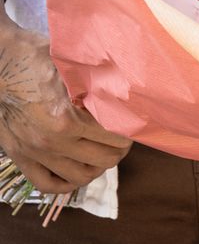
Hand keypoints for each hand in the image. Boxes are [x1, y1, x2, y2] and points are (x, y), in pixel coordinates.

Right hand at [0, 10, 131, 194]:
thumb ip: (98, 82)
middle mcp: (52, 141)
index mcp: (67, 118)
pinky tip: (78, 168)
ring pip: (81, 176)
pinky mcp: (20, 158)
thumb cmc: (36, 58)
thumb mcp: (72, 66)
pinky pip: (48, 185)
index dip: (129, 131)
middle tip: (123, 138)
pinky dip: (68, 182)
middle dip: (119, 149)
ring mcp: (35, 153)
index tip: (133, 124)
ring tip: (104, 152)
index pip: (114, 137)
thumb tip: (127, 90)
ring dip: (98, 166)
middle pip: (104, 159)